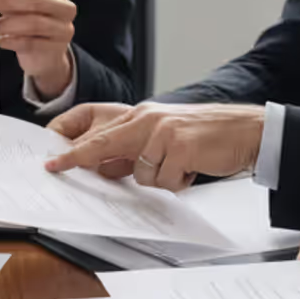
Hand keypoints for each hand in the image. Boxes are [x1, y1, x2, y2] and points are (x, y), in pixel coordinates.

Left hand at [0, 0, 75, 97]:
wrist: (44, 55)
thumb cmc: (31, 23)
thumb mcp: (22, 6)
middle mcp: (65, 7)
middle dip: (6, 1)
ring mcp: (63, 28)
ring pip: (34, 23)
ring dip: (9, 24)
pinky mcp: (57, 49)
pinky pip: (31, 44)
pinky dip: (12, 42)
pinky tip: (1, 40)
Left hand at [43, 102, 264, 191]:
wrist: (247, 130)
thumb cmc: (207, 135)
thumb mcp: (166, 137)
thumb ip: (136, 150)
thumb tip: (107, 167)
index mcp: (143, 116)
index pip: (101, 134)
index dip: (74, 148)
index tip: (52, 161)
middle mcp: (149, 120)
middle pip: (104, 145)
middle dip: (79, 158)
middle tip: (56, 167)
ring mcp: (164, 133)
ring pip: (141, 174)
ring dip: (161, 178)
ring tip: (182, 165)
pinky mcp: (180, 149)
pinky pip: (166, 181)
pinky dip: (179, 182)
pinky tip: (193, 168)